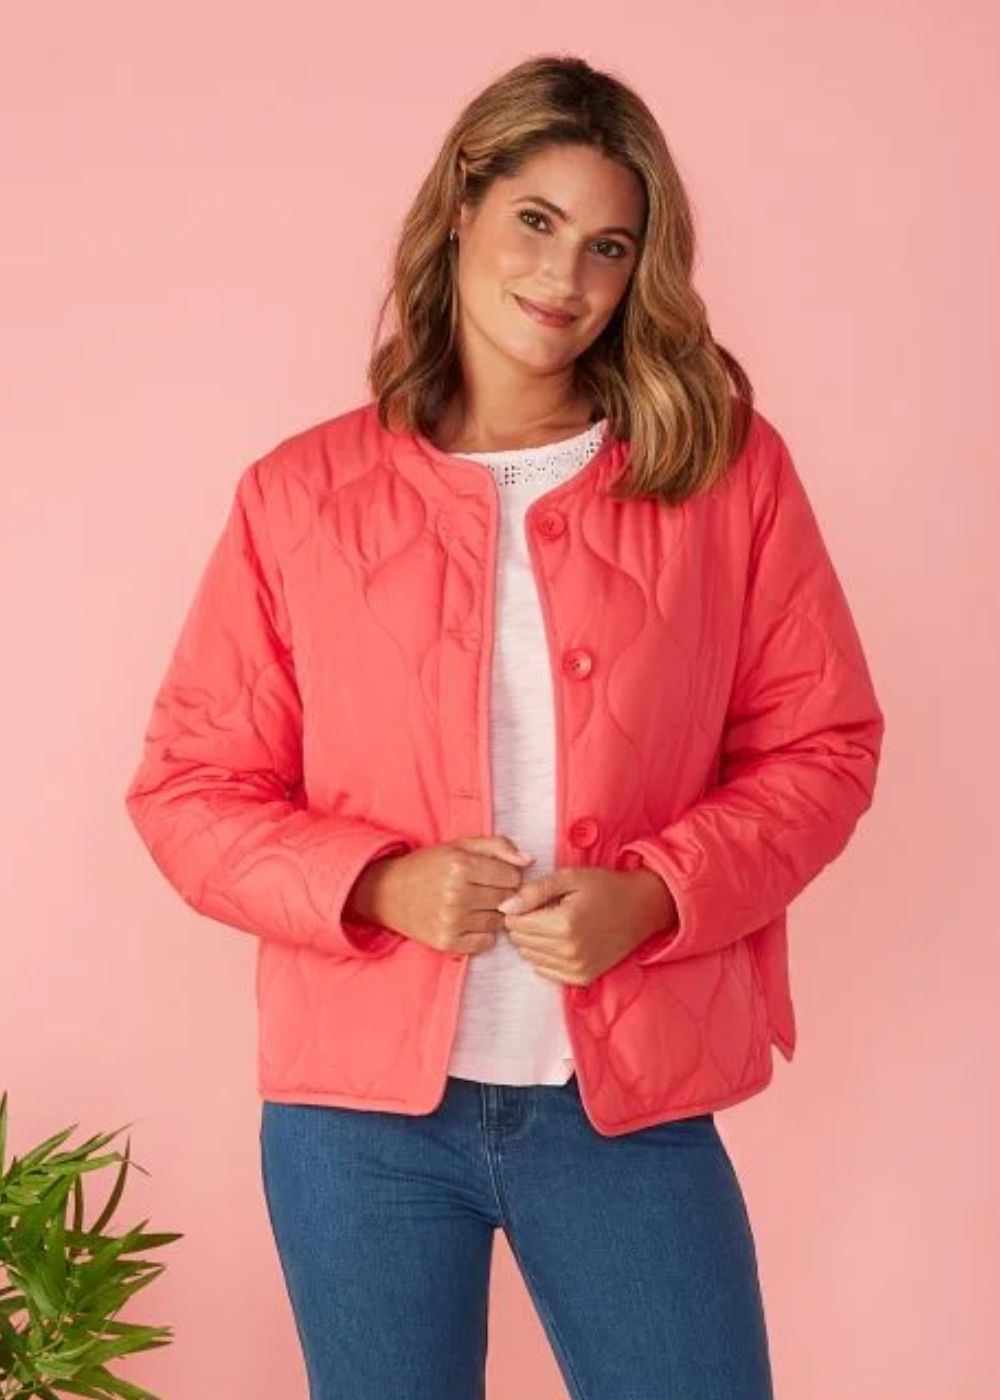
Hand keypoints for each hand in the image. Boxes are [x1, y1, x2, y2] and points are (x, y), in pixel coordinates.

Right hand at [346, 834, 533, 956]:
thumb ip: (498, 846)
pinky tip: (467, 921)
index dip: (509, 874)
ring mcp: (451, 921)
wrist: (387, 892)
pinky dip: (482, 933)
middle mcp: (456, 894)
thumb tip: (529, 861)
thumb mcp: (460, 846)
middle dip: (502, 894)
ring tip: (474, 904)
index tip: (494, 874)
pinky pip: (486, 942)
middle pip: (508, 899)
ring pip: (499, 922)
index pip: (513, 875)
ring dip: (492, 914)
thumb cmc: (428, 866)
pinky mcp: (446, 943)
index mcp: (460, 865)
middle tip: (483, 889)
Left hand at [499, 865, 677, 985]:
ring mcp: (576, 968)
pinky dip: (545, 955)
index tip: (532, 898)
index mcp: (563, 924)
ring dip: (534, 940)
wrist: (641, 908)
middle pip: (519, 941)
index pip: (514, 922)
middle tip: (543, 909)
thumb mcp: (569, 878)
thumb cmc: (604, 887)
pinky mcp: (582, 978)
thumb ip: (534, 891)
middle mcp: (568, 951)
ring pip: (529, 957)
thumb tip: (504, 906)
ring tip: (553, 922)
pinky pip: (544, 970)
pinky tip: (560, 939)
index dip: (517, 907)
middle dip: (523, 923)